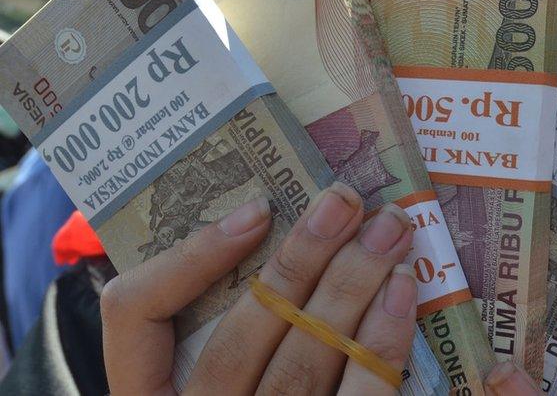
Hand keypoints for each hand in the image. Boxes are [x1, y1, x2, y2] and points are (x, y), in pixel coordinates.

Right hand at [101, 182, 416, 394]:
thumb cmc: (250, 387)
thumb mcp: (213, 364)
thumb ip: (219, 314)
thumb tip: (266, 222)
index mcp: (151, 395)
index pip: (134, 317)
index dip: (189, 258)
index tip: (256, 212)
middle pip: (240, 339)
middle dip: (301, 260)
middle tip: (345, 201)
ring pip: (301, 366)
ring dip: (350, 288)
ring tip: (389, 231)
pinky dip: (381, 344)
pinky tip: (402, 293)